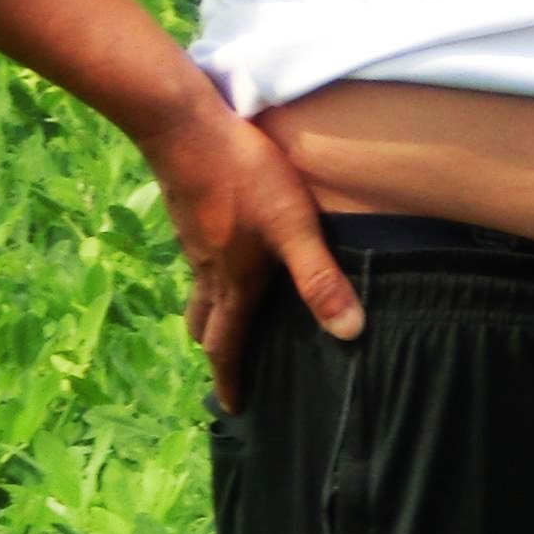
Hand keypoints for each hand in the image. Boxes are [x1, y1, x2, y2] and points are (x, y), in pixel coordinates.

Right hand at [143, 98, 358, 403]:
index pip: (227, 343)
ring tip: (230, 325)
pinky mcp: (193, 215)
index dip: (231, 378)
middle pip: (208, 323)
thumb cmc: (245, 175)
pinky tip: (229, 263)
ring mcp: (195, 241)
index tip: (234, 408)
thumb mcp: (293, 227)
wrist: (183, 126)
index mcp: (233, 281)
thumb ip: (320, 278)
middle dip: (218, 351)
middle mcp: (208, 268)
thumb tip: (350, 333)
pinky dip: (213, 281)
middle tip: (230, 372)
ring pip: (202, 292)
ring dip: (213, 316)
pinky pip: (201, 264)